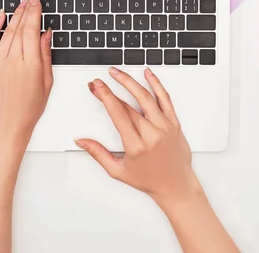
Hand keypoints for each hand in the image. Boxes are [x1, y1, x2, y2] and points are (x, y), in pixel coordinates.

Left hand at [0, 0, 52, 148]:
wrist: (6, 125)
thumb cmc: (28, 109)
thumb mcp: (46, 82)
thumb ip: (45, 55)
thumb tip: (46, 35)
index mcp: (31, 65)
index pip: (32, 30)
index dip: (35, 12)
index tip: (37, 1)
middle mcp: (13, 61)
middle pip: (19, 28)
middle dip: (26, 10)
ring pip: (6, 32)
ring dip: (14, 16)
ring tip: (20, 5)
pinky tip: (0, 17)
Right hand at [75, 67, 198, 205]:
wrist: (177, 185)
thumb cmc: (149, 180)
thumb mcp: (118, 171)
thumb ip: (98, 154)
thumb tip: (81, 141)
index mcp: (136, 146)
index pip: (118, 114)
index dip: (105, 97)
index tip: (97, 86)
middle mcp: (152, 134)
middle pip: (128, 105)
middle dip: (111, 90)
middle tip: (100, 81)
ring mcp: (165, 127)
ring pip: (146, 97)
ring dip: (130, 82)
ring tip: (117, 73)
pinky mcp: (174, 123)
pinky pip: (165, 99)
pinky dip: (156, 84)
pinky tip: (148, 74)